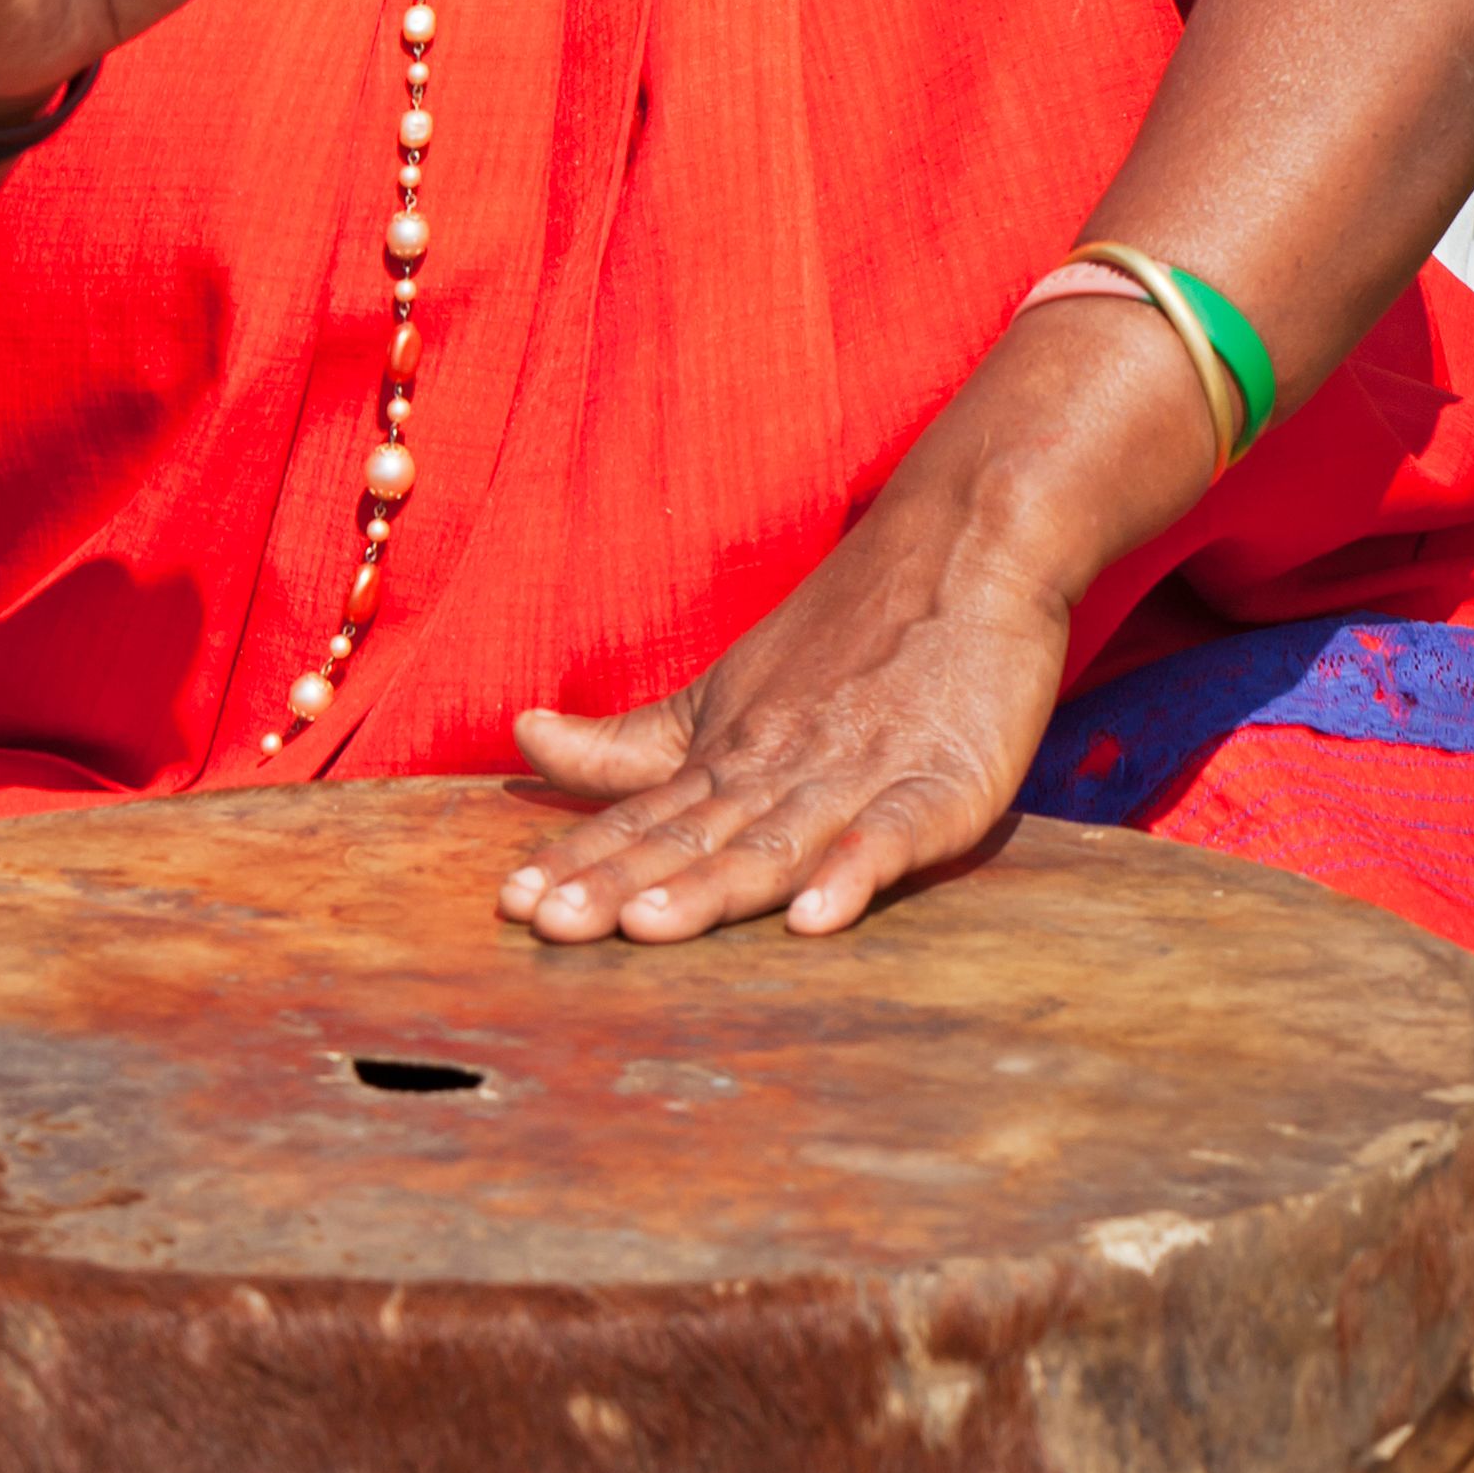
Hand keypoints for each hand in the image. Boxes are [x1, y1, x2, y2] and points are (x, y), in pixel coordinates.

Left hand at [494, 478, 1073, 945]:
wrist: (966, 545)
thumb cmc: (845, 633)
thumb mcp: (727, 690)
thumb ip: (632, 739)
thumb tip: (524, 734)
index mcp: (728, 750)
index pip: (639, 815)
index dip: (577, 861)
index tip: (508, 904)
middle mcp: (778, 764)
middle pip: (690, 836)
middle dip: (619, 884)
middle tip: (549, 926)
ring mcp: (857, 774)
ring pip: (772, 841)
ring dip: (711, 887)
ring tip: (649, 927)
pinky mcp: (941, 784)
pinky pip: (890, 835)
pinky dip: (852, 874)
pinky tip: (816, 918)